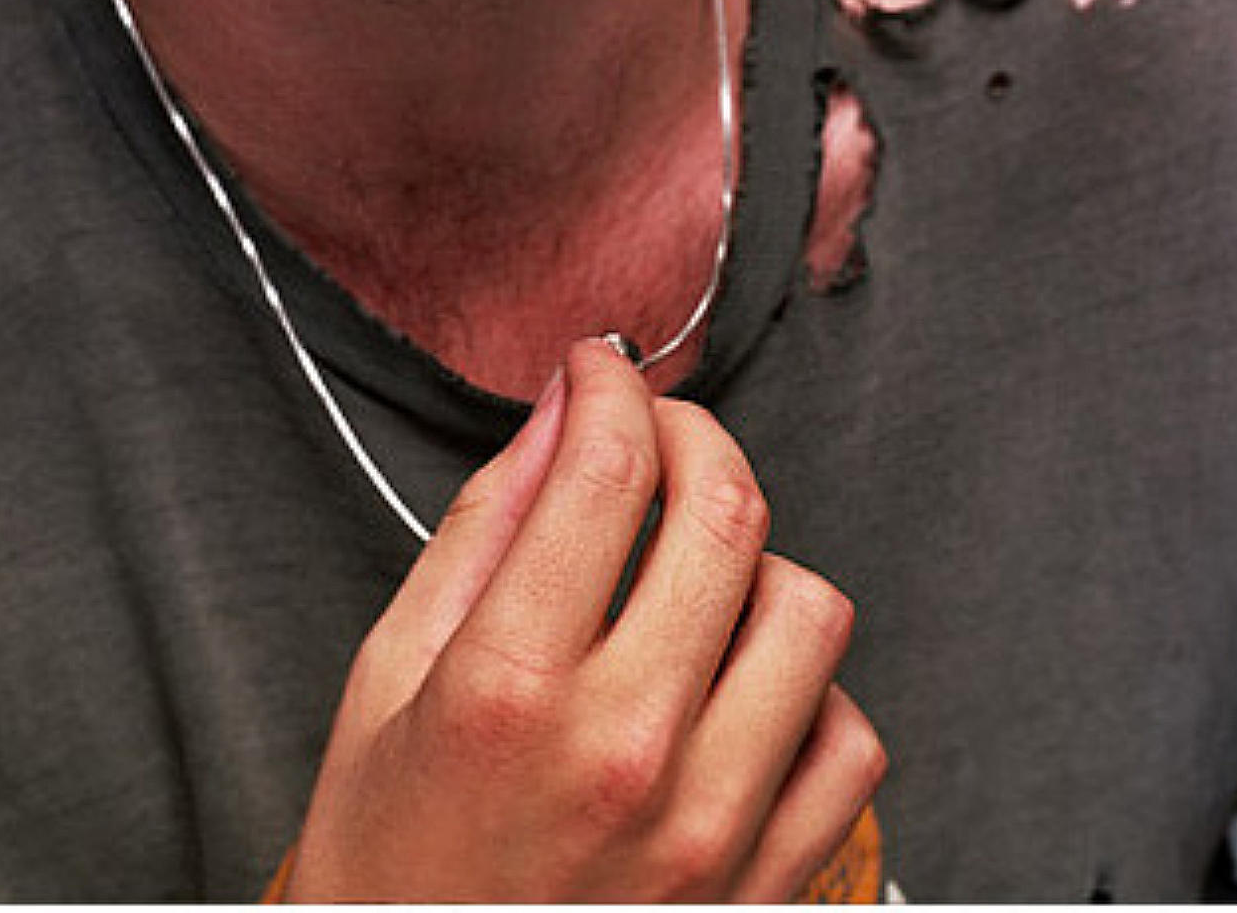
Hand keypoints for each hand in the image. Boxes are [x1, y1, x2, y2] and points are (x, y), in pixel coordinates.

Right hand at [283, 337, 886, 901]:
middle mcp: (623, 752)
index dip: (611, 387)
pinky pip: (847, 742)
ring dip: (755, 567)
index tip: (599, 375)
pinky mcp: (760, 891)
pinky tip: (737, 687)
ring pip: (808, 612)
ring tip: (692, 579)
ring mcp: (708, 830)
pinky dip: (807, 694)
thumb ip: (484, 529)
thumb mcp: (389, 680)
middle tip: (653, 438)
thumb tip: (558, 412)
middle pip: (725, 512)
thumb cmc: (390, 869)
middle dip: (692, 435)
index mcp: (510, 689)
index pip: (608, 467)